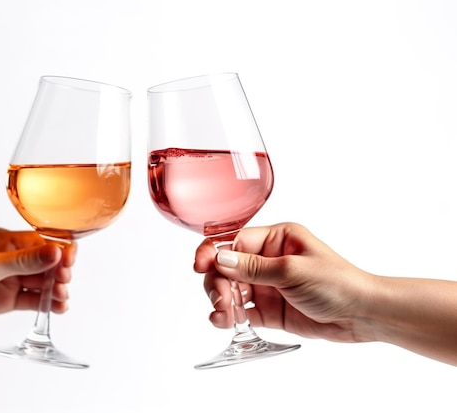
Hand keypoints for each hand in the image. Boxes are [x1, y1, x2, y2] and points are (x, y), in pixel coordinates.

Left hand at [0, 228, 75, 333]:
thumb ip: (24, 261)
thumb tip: (56, 251)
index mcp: (3, 241)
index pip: (40, 242)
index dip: (59, 251)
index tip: (71, 262)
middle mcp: (7, 258)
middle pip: (44, 262)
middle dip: (58, 271)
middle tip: (64, 282)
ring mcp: (6, 280)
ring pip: (39, 282)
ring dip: (54, 289)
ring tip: (61, 299)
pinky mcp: (3, 300)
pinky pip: (31, 300)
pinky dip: (45, 303)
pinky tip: (57, 307)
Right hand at [193, 222, 373, 342]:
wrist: (363, 315)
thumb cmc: (338, 283)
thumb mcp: (293, 270)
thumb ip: (253, 267)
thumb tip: (219, 259)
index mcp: (275, 239)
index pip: (233, 241)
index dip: (213, 252)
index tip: (200, 265)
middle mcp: (267, 260)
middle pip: (226, 267)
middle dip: (218, 283)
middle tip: (222, 301)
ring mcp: (266, 285)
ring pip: (230, 290)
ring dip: (221, 301)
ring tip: (224, 316)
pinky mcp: (268, 310)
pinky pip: (240, 311)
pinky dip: (229, 317)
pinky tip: (224, 322)